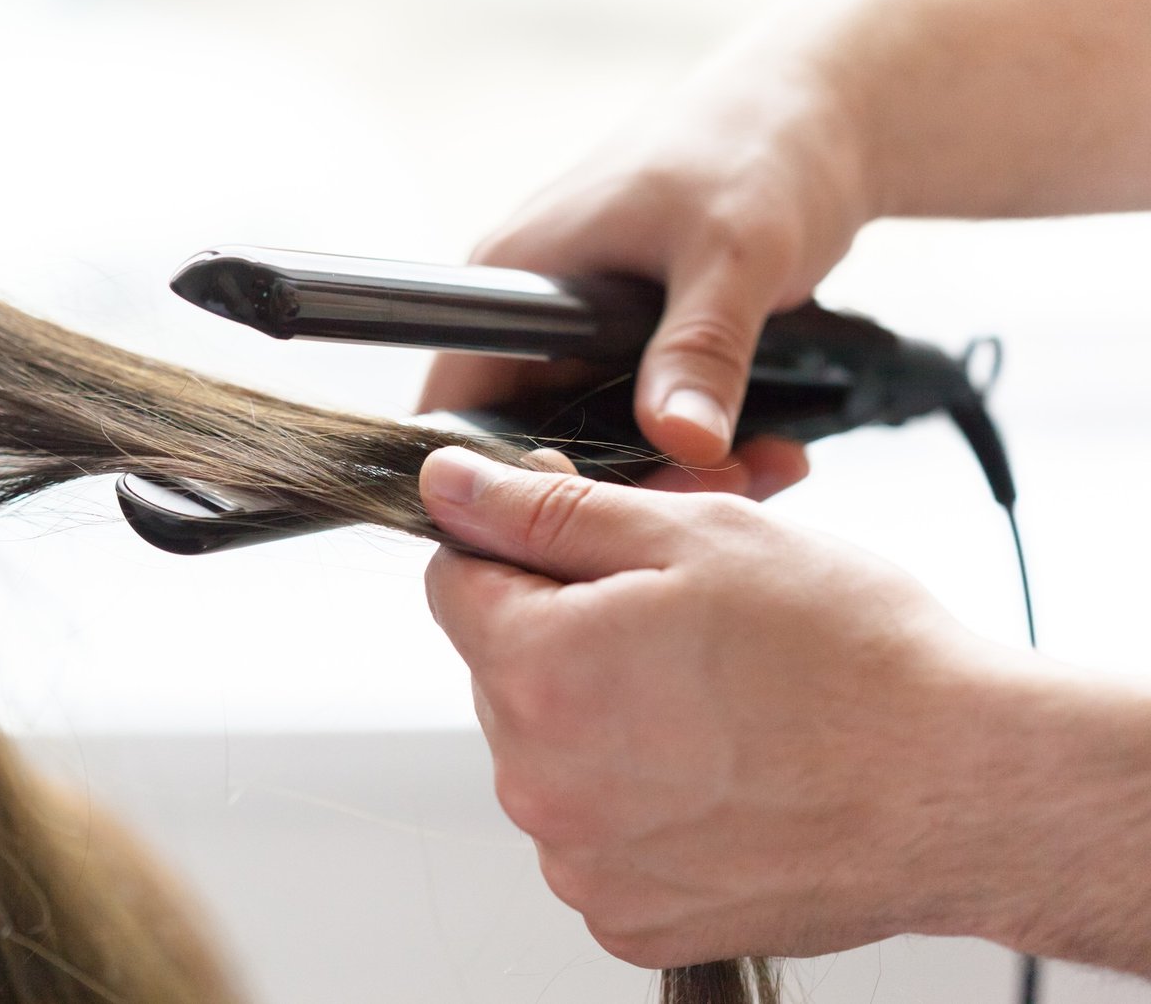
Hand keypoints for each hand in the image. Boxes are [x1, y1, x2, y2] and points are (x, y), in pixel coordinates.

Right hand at [419, 29, 874, 495]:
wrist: (823, 108)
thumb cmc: (764, 146)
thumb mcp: (737, 251)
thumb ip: (701, 350)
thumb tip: (679, 444)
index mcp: (515, 275)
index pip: (455, 407)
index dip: (498, 478)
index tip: (580, 519)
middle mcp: (530, 305)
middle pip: (528, 435)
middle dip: (608, 484)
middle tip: (697, 499)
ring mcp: (576, 323)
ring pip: (589, 432)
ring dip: (659, 469)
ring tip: (749, 471)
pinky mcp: (624, 337)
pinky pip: (632, 415)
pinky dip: (685, 443)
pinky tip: (753, 451)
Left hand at [420, 446, 1031, 966]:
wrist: (960, 787)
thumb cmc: (849, 659)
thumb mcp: (692, 536)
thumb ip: (544, 512)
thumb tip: (447, 487)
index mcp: (538, 670)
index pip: (453, 583)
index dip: (517, 550)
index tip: (584, 553)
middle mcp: (538, 782)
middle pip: (503, 672)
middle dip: (567, 632)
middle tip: (678, 624)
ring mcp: (581, 863)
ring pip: (548, 754)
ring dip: (602, 719)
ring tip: (712, 704)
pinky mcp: (627, 918)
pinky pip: (593, 837)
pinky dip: (636, 804)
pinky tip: (716, 777)